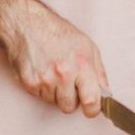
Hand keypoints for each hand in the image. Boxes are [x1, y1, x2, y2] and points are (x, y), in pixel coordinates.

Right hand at [2, 2, 107, 117]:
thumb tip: (105, 94)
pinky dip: (43, 89)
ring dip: (56, 93)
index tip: (92, 108)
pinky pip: (40, 97)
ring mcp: (45, 80)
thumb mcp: (88, 47)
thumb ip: (99, 73)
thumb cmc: (59, 34)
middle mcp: (64, 74)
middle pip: (70, 107)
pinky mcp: (29, 83)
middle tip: (69, 81)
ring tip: (54, 72)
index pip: (91, 101)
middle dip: (71, 98)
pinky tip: (43, 71)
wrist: (29, 26)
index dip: (92, 109)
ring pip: (54, 103)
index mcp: (82, 64)